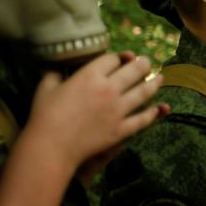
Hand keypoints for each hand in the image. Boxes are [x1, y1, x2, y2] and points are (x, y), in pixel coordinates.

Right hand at [27, 52, 167, 174]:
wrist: (51, 147)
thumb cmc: (44, 116)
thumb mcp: (46, 88)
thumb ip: (54, 73)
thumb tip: (56, 67)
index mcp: (90, 75)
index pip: (113, 59)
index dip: (117, 58)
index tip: (120, 59)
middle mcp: (109, 89)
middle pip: (135, 70)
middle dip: (143, 64)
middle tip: (147, 63)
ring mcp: (118, 109)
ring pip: (144, 91)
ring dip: (154, 82)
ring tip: (160, 77)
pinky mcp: (121, 129)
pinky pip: (143, 119)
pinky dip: (153, 113)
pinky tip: (160, 108)